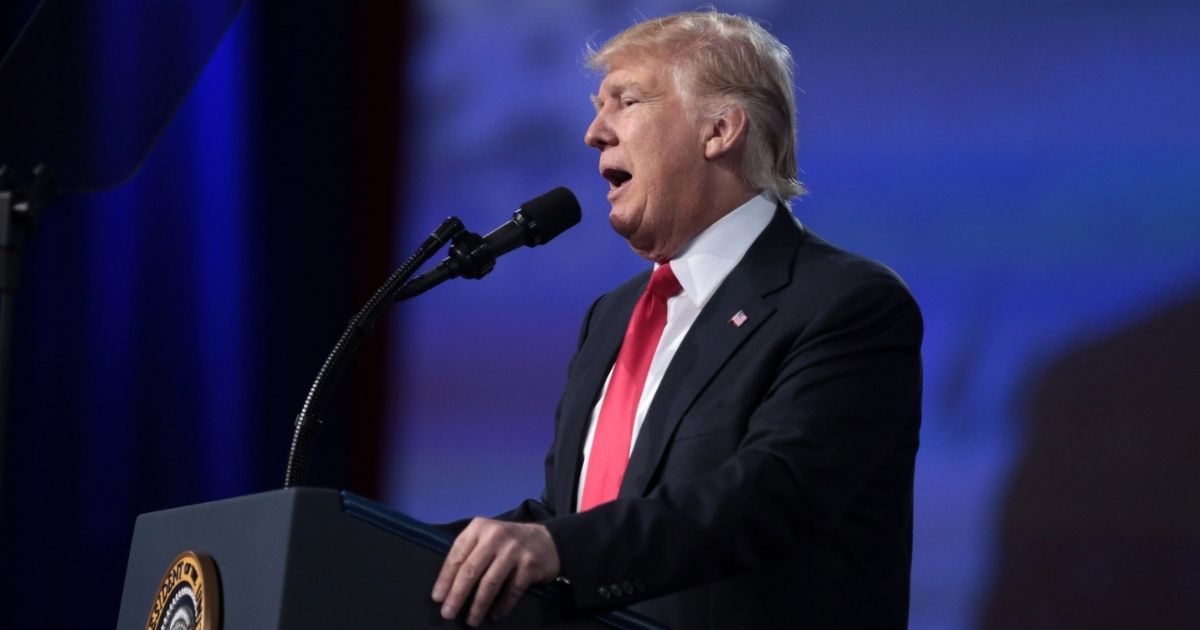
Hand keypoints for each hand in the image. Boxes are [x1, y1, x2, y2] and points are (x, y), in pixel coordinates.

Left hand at [431, 517, 560, 625]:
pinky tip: (494, 615)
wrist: (546, 540)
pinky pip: (511, 591)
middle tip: (448, 613)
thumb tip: (447, 586)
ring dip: (478, 605)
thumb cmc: (507, 543)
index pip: (457, 555)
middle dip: (457, 595)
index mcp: (479, 528)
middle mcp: (495, 536)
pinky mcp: (529, 565)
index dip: (445, 579)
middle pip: (471, 570)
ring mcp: (514, 550)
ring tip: (471, 620)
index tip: (437, 598)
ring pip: (490, 582)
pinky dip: (502, 606)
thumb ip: (469, 553)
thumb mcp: (486, 537)